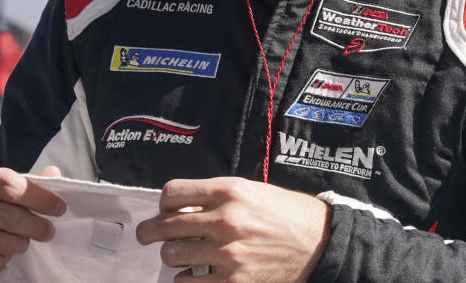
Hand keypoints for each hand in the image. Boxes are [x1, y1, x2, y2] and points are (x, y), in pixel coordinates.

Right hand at [0, 156, 66, 276]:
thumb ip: (21, 179)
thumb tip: (54, 174)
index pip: (12, 185)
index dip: (41, 198)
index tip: (59, 208)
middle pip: (11, 217)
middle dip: (38, 226)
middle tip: (48, 231)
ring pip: (4, 242)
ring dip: (21, 243)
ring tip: (23, 240)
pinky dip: (3, 258)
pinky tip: (1, 250)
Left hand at [136, 177, 329, 282]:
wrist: (317, 241)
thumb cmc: (285, 213)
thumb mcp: (251, 191)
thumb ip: (216, 196)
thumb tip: (182, 209)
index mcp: (229, 191)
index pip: (172, 193)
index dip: (165, 202)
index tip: (167, 209)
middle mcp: (225, 220)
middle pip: (163, 225)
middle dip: (150, 231)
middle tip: (148, 234)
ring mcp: (227, 253)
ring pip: (171, 254)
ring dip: (172, 254)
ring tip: (182, 253)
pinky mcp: (233, 281)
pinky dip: (185, 279)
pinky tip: (194, 273)